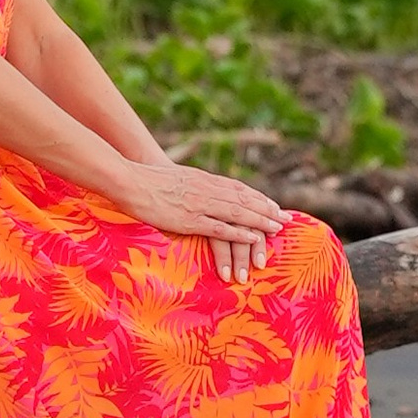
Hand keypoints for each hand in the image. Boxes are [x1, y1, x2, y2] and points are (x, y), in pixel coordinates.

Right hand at [112, 158, 292, 285]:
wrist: (131, 180)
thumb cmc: (149, 181)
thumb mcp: (178, 179)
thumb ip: (193, 186)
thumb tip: (203, 191)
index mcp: (204, 180)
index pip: (238, 189)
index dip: (258, 198)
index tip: (274, 206)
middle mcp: (207, 189)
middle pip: (244, 199)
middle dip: (267, 209)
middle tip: (286, 219)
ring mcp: (200, 204)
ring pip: (238, 212)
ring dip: (260, 220)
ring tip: (277, 228)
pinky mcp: (190, 219)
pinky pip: (220, 227)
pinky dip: (239, 232)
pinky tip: (253, 237)